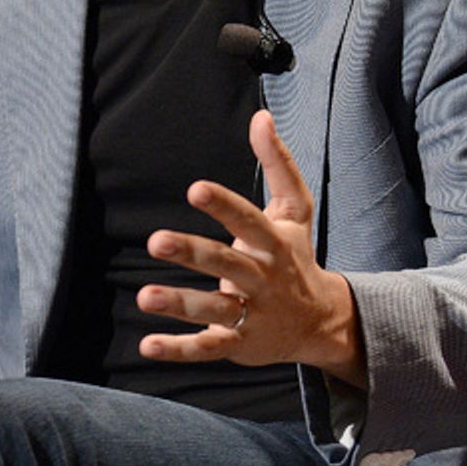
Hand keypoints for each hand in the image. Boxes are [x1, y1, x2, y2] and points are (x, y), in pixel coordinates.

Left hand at [137, 110, 365, 386]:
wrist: (321, 322)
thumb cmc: (297, 257)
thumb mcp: (295, 211)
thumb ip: (278, 164)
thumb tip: (260, 116)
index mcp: (272, 244)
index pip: (248, 221)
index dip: (223, 206)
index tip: (195, 189)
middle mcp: (261, 279)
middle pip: (225, 264)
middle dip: (192, 252)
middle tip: (156, 240)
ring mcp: (250, 314)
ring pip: (213, 309)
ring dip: (179, 304)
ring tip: (144, 296)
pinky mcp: (237, 343)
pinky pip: (206, 347)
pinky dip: (177, 349)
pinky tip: (147, 345)